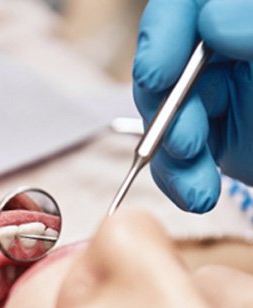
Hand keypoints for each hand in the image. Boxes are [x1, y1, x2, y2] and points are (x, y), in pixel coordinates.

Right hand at [133, 0, 252, 211]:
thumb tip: (215, 17)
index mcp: (245, 19)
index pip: (189, 6)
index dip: (163, 35)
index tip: (158, 75)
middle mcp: (231, 49)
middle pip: (169, 66)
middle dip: (169, 111)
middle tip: (187, 144)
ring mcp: (220, 93)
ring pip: (166, 116)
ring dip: (172, 156)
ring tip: (198, 188)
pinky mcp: (213, 134)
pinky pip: (175, 153)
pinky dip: (179, 177)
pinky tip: (196, 194)